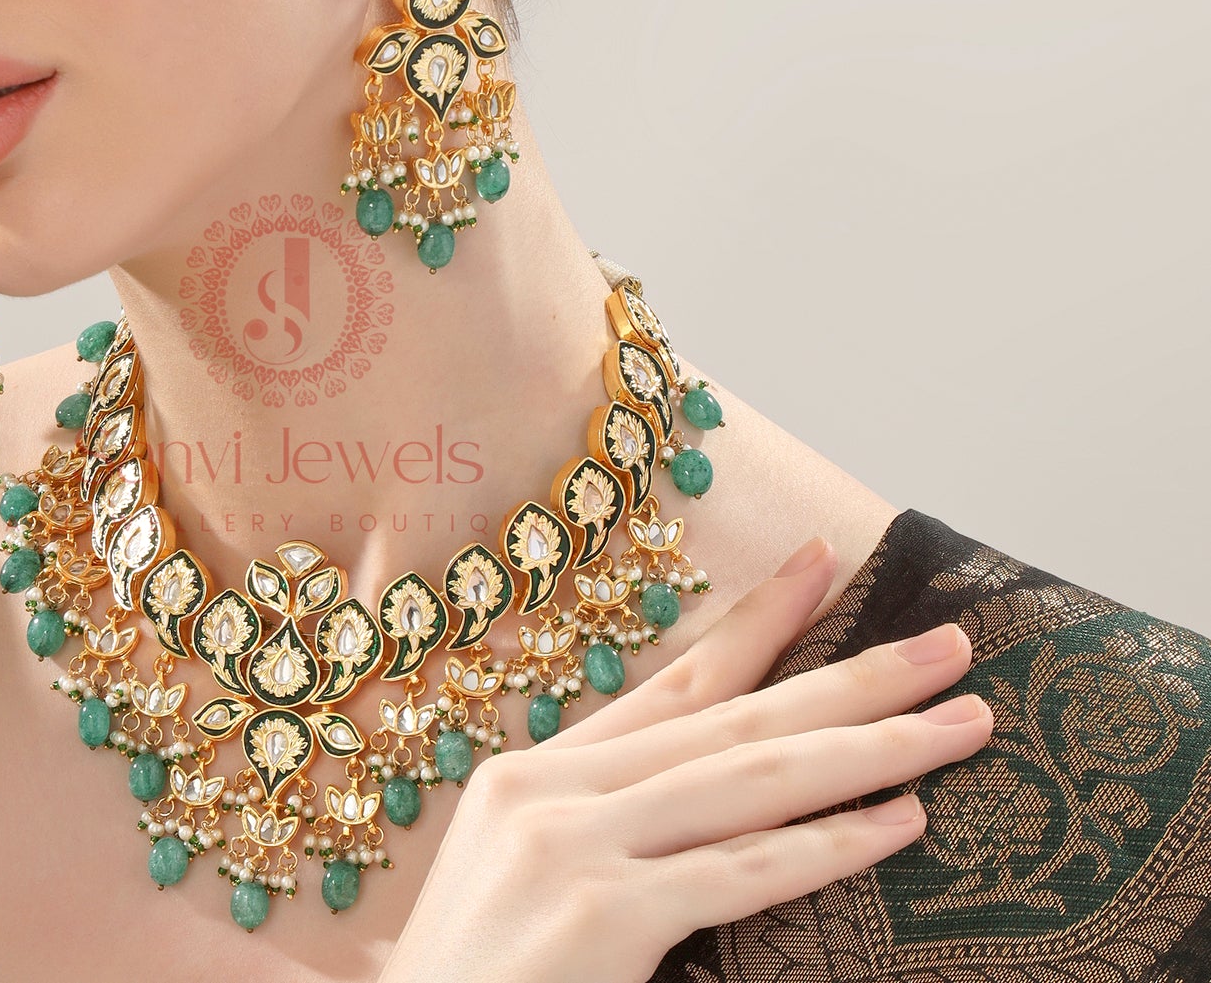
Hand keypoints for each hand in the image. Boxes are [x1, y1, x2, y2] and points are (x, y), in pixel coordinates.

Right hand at [376, 536, 990, 982]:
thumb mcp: (522, 881)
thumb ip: (601, 830)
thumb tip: (698, 800)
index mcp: (534, 773)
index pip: (674, 683)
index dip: (758, 622)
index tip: (823, 562)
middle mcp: (552, 789)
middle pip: (732, 719)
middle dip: (853, 677)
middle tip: (950, 645)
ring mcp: (574, 848)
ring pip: (751, 781)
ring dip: (870, 748)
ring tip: (959, 723)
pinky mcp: (602, 918)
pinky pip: (738, 872)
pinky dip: (827, 845)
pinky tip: (899, 821)